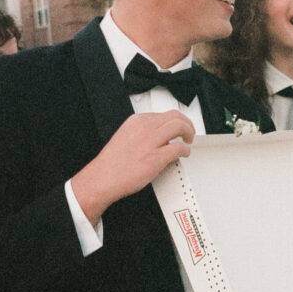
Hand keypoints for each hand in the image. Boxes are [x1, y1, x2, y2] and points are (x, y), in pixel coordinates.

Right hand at [71, 111, 194, 225]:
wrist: (103, 178)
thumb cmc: (113, 163)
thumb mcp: (126, 136)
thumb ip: (143, 133)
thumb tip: (161, 136)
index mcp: (136, 121)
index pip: (164, 113)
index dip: (176, 120)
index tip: (179, 127)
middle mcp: (144, 128)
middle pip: (175, 116)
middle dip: (187, 124)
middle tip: (189, 133)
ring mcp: (150, 142)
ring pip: (180, 127)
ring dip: (189, 133)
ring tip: (188, 141)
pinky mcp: (156, 157)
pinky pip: (179, 148)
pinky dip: (186, 150)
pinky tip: (184, 154)